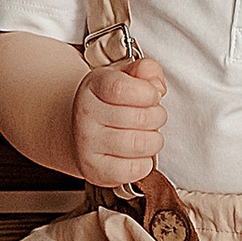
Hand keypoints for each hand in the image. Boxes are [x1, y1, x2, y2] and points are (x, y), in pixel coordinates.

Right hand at [72, 54, 167, 192]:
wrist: (84, 132)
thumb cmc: (111, 103)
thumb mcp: (127, 77)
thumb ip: (147, 70)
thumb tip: (156, 86)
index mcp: (94, 87)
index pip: (121, 88)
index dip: (148, 93)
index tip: (153, 95)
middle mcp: (86, 115)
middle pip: (139, 117)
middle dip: (158, 116)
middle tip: (153, 116)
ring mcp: (87, 144)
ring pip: (139, 144)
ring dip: (154, 140)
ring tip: (147, 135)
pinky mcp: (95, 170)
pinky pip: (134, 169)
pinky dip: (145, 163)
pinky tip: (138, 154)